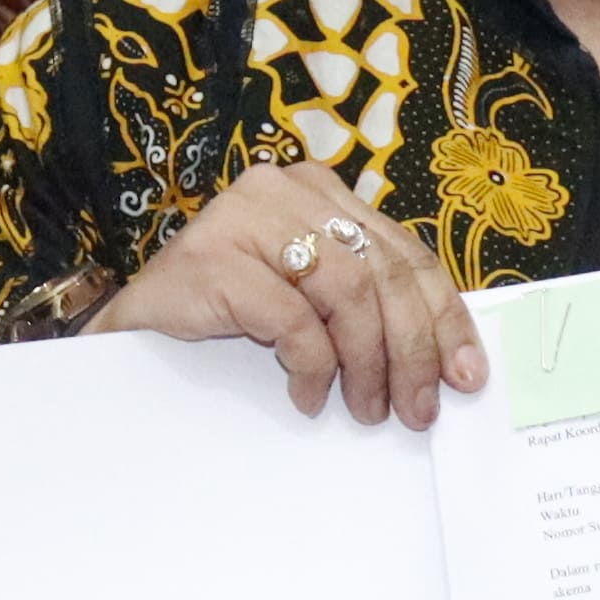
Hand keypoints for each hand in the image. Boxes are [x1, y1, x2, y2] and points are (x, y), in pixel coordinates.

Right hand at [84, 158, 489, 425]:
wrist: (133, 335)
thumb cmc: (226, 318)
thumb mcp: (310, 298)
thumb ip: (365, 301)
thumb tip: (446, 360)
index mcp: (320, 192)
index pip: (405, 252)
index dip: (444, 316)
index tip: (466, 374)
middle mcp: (287, 191)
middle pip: (384, 272)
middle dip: (413, 350)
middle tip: (417, 409)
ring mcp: (246, 218)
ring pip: (348, 292)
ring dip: (368, 363)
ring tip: (367, 409)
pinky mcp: (214, 257)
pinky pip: (294, 319)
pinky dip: (313, 366)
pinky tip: (310, 397)